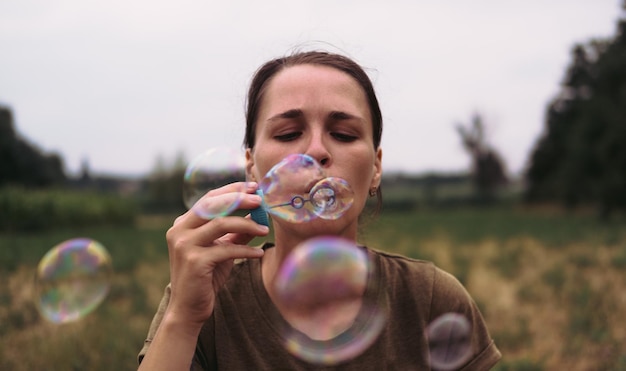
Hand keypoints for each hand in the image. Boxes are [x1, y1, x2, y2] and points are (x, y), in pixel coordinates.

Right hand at [165, 182, 268, 326]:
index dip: (232, 190)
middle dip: (239, 199)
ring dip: (246, 224)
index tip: (253, 187)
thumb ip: (235, 232)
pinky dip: (246, 250)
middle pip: (213, 205)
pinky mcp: (195, 261)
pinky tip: (259, 252)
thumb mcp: (221, 249)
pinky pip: (226, 249)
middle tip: (260, 200)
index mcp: (183, 224)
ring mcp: (185, 245)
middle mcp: (179, 230)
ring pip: (220, 223)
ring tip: (265, 229)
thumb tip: (257, 214)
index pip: (209, 198)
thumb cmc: (206, 277)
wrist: (188, 308)